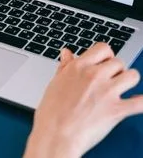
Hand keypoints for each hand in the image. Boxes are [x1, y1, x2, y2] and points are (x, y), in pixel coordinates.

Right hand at [24, 43, 142, 157]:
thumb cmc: (51, 113)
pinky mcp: (117, 110)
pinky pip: (140, 102)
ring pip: (132, 76)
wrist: (55, 135)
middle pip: (119, 62)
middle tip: (110, 81)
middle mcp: (94, 76)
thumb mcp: (54, 83)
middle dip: (116, 71)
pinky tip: (137, 102)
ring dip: (129, 83)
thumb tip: (66, 53)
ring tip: (122, 90)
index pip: (102, 49)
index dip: (106, 56)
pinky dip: (141, 102)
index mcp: (78, 67)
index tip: (104, 63)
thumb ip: (65, 67)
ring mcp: (107, 92)